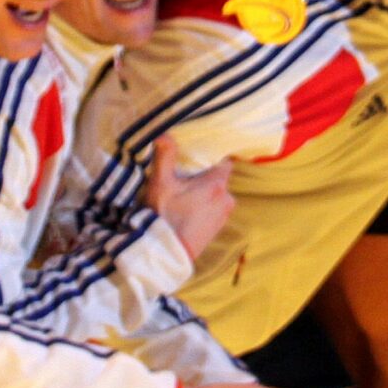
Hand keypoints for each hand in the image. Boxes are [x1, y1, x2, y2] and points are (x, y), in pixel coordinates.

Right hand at [143, 135, 234, 260]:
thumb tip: (164, 133)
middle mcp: (226, 200)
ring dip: (203, 195)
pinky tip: (185, 213)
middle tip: (183, 178)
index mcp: (217, 184)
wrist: (164, 254)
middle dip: (203, 177)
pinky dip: (203, 209)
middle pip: (218, 179)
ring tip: (182, 198)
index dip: (211, 158)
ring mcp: (223, 217)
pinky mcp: (217, 231)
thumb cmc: (164, 216)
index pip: (224, 162)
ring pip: (215, 196)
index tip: (197, 157)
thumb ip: (164, 156)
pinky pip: (213, 211)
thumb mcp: (160, 183)